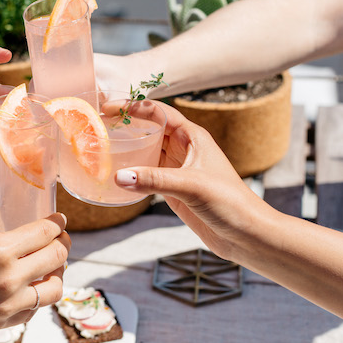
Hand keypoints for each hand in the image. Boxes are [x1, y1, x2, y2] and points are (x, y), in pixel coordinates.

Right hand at [0, 212, 70, 342]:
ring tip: (46, 264)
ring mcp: (8, 305)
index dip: (57, 222)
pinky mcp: (2, 322)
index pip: (45, 232)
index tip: (59, 219)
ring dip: (56, 273)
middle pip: (57, 257)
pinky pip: (34, 309)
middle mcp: (10, 278)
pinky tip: (28, 285)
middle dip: (62, 243)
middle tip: (58, 237)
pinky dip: (37, 295)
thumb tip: (7, 219)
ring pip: (54, 288)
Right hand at [112, 101, 274, 260]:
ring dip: (126, 148)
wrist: (246, 235)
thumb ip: (155, 180)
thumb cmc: (230, 203)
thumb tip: (119, 176)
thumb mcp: (192, 186)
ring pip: (146, 151)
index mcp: (192, 137)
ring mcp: (177, 170)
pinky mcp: (172, 190)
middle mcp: (184, 149)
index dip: (133, 107)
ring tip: (100, 146)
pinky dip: (131, 172)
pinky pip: (146, 175)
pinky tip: (114, 175)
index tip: (108, 108)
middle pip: (149, 129)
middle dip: (125, 125)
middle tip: (97, 126)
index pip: (158, 112)